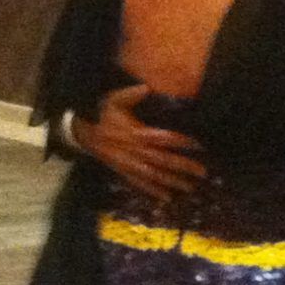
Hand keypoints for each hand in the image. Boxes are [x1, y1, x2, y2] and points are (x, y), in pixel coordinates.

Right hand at [71, 82, 206, 201]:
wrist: (81, 131)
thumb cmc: (101, 114)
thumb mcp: (113, 100)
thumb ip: (130, 94)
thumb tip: (146, 87)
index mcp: (135, 133)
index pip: (163, 138)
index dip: (182, 141)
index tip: (199, 145)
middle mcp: (134, 150)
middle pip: (163, 160)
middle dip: (183, 166)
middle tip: (203, 172)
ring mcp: (128, 163)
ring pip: (153, 175)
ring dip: (172, 182)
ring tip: (190, 188)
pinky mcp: (122, 171)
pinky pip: (139, 183)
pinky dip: (152, 191)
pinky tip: (166, 198)